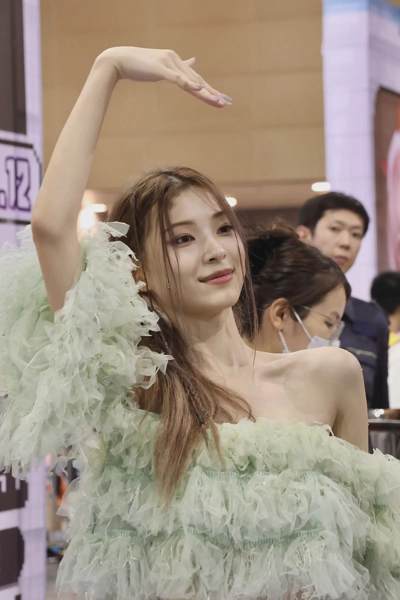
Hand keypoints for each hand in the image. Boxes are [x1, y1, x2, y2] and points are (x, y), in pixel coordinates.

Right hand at [98, 47, 231, 107]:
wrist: (119, 60)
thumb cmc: (138, 65)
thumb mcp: (160, 66)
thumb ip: (176, 68)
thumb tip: (192, 62)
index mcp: (176, 62)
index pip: (196, 79)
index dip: (210, 90)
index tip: (222, 99)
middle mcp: (175, 61)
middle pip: (197, 81)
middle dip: (213, 93)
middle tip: (227, 103)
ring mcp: (168, 64)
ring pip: (191, 81)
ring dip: (205, 92)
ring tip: (218, 101)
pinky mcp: (160, 69)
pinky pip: (177, 79)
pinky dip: (189, 84)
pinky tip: (200, 89)